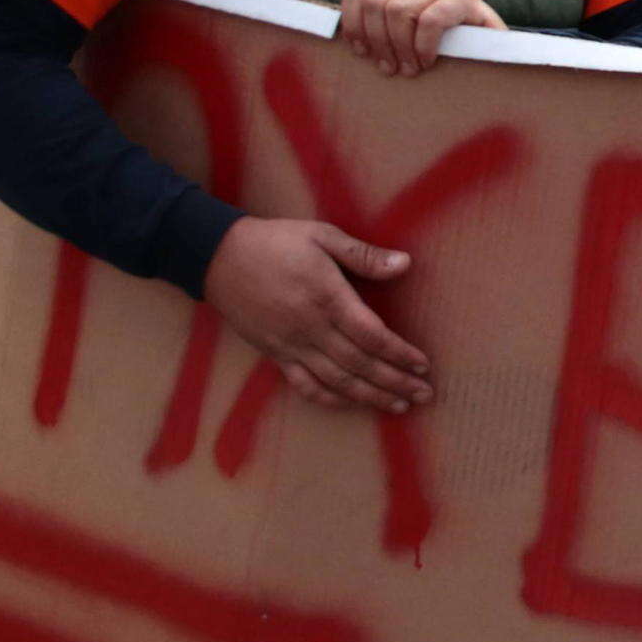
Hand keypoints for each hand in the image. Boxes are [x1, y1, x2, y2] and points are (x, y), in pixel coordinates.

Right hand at [203, 216, 432, 412]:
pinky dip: (330, 399)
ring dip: (370, 396)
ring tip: (399, 406)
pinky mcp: (275, 354)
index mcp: (327, 296)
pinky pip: (305, 385)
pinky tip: (352, 404)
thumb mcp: (321, 235)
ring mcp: (292, 344)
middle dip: (395, 381)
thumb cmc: (275, 242)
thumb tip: (405, 264)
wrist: (218, 257)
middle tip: (423, 395)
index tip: (423, 365)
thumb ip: (363, 255)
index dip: (400, 353)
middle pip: (360, 363)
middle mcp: (311, 327)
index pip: (372, 334)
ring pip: (337, 380)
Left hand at [336, 0, 503, 77]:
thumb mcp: (408, 41)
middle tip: (390, 69)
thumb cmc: (447, 55)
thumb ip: (383, 34)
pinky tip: (429, 62)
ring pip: (398, 10)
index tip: (361, 53)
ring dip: (400, 47)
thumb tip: (346, 45)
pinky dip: (424, 46)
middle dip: (378, 41)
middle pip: (376, 3)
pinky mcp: (466, 2)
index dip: (353, 23)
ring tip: (410, 69)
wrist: (499, 55)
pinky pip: (431, 20)